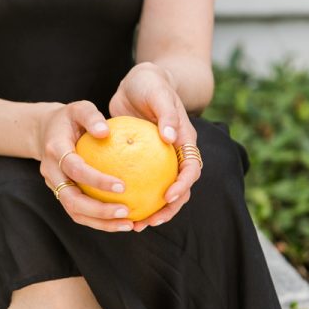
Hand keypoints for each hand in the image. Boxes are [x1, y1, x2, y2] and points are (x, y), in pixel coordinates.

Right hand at [35, 100, 134, 231]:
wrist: (44, 133)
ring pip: (75, 213)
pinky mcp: (62, 195)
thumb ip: (91, 116)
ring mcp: (55, 188)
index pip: (75, 169)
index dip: (96, 180)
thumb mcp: (79, 108)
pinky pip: (80, 214)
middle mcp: (52, 174)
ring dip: (101, 223)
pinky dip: (100, 221)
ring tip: (128, 224)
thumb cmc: (69, 119)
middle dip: (99, 211)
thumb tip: (106, 131)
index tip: (122, 186)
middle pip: (72, 201)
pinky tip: (122, 221)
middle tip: (125, 212)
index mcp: (55, 151)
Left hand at [109, 62, 201, 230]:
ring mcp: (160, 163)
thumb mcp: (158, 93)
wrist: (138, 83)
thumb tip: (171, 137)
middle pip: (179, 191)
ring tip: (135, 226)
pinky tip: (116, 211)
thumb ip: (167, 113)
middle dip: (168, 210)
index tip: (168, 196)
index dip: (183, 185)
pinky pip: (139, 187)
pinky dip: (132, 200)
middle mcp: (175, 156)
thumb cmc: (150, 84)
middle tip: (149, 222)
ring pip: (160, 195)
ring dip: (150, 212)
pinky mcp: (143, 166)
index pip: (191, 169)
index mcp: (185, 142)